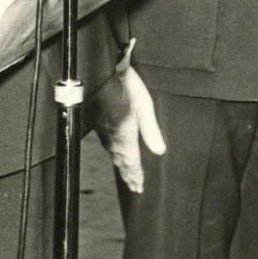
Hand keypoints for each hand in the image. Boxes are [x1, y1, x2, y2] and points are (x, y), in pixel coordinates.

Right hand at [92, 44, 165, 192]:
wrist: (101, 70)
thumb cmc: (126, 86)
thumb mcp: (144, 106)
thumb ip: (151, 130)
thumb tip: (160, 151)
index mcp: (125, 137)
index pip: (131, 163)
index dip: (136, 176)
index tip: (139, 188)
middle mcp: (112, 138)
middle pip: (121, 161)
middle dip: (128, 174)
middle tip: (134, 186)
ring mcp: (103, 131)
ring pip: (113, 154)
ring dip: (120, 165)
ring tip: (125, 174)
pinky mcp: (97, 122)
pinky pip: (106, 144)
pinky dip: (112, 153)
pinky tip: (113, 150)